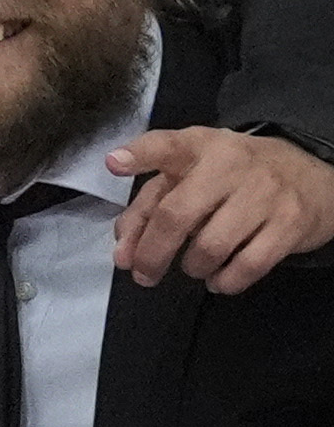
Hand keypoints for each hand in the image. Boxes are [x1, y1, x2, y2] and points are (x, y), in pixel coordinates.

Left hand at [105, 123, 333, 288]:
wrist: (313, 179)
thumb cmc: (233, 179)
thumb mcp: (190, 177)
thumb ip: (147, 209)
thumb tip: (123, 253)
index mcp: (200, 146)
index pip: (167, 145)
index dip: (140, 155)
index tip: (114, 164)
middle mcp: (231, 165)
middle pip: (177, 215)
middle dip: (152, 253)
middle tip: (143, 273)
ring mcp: (264, 194)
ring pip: (210, 247)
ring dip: (193, 268)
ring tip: (193, 267)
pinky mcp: (290, 223)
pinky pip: (248, 265)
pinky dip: (225, 281)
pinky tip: (219, 279)